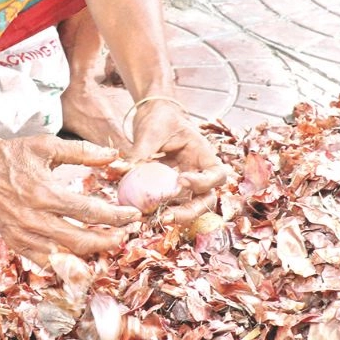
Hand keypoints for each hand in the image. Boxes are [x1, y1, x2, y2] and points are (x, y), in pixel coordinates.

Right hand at [0, 135, 140, 261]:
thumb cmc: (12, 155)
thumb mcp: (46, 145)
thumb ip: (82, 151)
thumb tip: (115, 156)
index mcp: (44, 192)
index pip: (89, 212)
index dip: (115, 217)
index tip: (133, 216)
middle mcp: (34, 218)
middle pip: (80, 240)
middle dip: (108, 240)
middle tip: (125, 236)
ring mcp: (23, 234)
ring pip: (64, 256)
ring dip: (90, 255)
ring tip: (108, 247)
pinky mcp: (15, 243)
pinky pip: (44, 262)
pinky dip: (65, 264)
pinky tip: (81, 259)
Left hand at [123, 99, 227, 224]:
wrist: (154, 118)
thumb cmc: (159, 119)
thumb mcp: (151, 131)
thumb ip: (140, 151)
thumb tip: (122, 169)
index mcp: (203, 154)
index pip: (216, 174)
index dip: (203, 182)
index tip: (181, 180)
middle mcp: (200, 172)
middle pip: (207, 199)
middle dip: (190, 211)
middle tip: (167, 215)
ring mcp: (188, 183)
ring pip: (191, 206)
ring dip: (176, 216)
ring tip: (154, 221)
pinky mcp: (172, 190)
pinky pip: (172, 204)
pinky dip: (160, 211)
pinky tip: (144, 216)